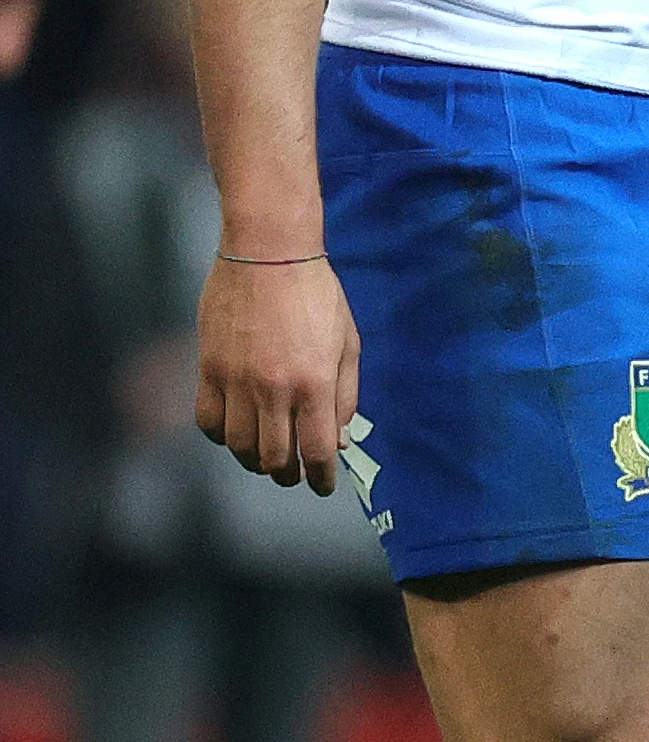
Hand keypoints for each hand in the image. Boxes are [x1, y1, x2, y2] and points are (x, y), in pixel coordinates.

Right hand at [195, 252, 357, 496]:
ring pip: (238, 445)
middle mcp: (273, 388)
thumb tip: (338, 438)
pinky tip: (234, 434)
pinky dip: (220, 436)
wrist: (267, 256)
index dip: (320, 477)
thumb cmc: (316, 295)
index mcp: (314, 382)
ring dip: (253, 460)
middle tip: (293, 475)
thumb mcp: (348, 343)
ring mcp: (236, 380)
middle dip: (287, 474)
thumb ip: (345, 395)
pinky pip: (208, 420)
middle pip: (274, 456)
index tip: (323, 486)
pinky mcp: (208, 368)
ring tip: (266, 459)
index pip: (315, 450)